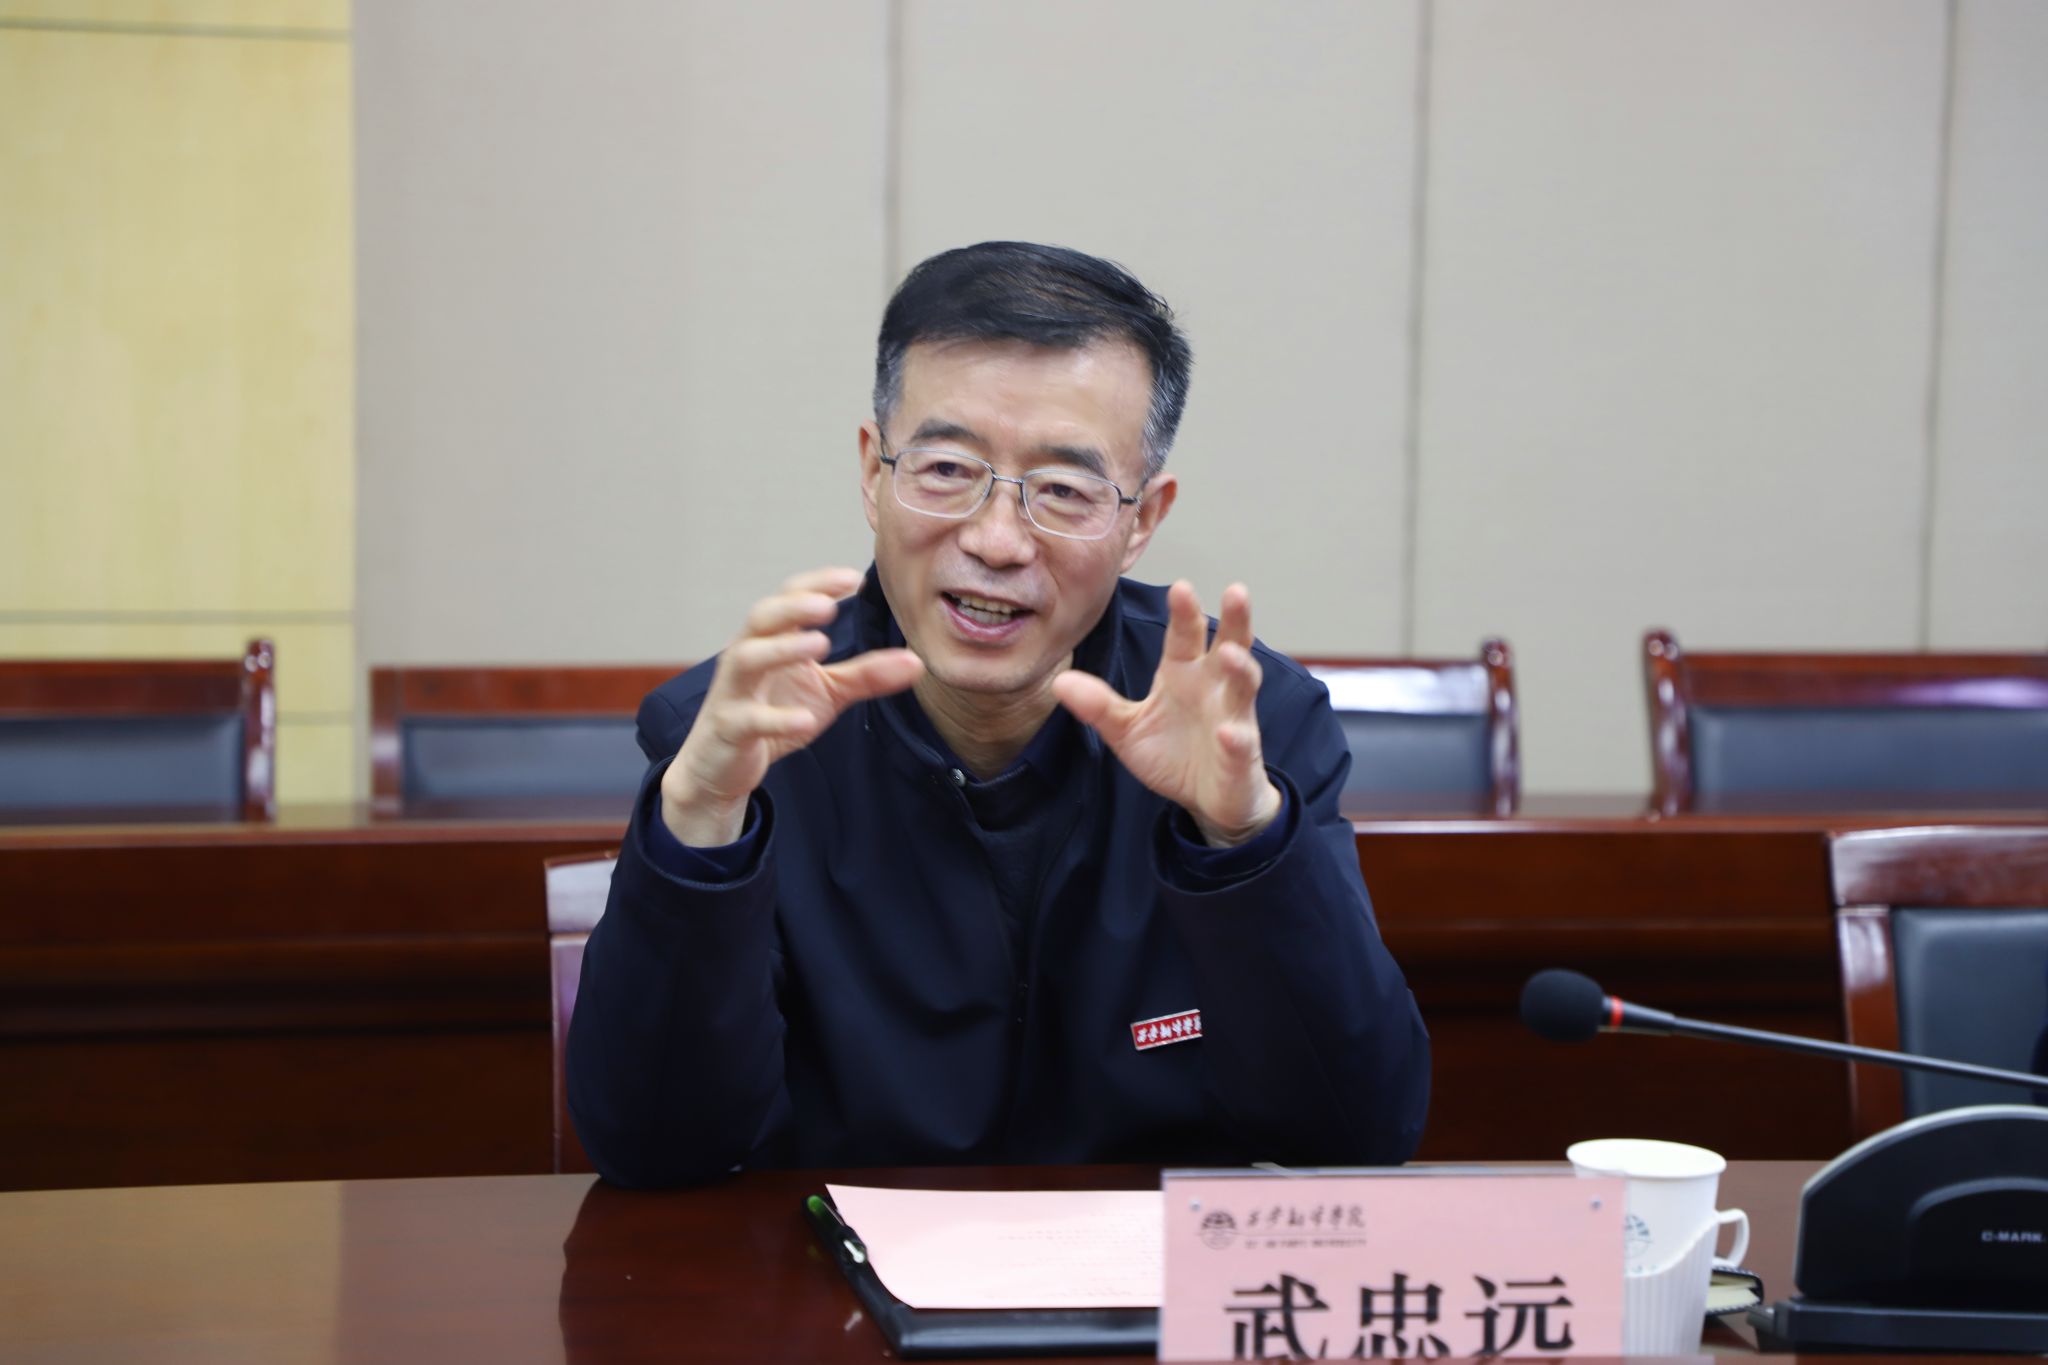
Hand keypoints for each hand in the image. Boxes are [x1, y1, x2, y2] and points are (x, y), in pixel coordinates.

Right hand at [661, 567, 922, 845]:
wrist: (724, 764)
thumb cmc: (776, 711)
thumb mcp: (828, 692)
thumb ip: (868, 675)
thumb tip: (917, 662)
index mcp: (770, 638)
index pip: (788, 597)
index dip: (817, 585)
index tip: (853, 579)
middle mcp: (746, 655)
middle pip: (761, 617)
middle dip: (793, 606)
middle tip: (828, 606)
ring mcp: (734, 691)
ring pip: (747, 659)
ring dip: (782, 649)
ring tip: (820, 646)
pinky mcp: (729, 728)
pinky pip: (749, 719)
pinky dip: (777, 718)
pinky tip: (805, 720)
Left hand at [1052, 580, 1281, 847]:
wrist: (1206, 799)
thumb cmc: (1172, 753)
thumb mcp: (1127, 728)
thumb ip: (1099, 705)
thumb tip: (1059, 682)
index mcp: (1185, 673)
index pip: (1185, 636)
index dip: (1184, 612)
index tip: (1181, 587)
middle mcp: (1214, 688)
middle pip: (1231, 646)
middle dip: (1236, 621)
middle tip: (1236, 592)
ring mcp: (1233, 719)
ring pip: (1244, 687)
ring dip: (1241, 669)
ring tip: (1231, 655)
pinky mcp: (1241, 755)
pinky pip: (1241, 744)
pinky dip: (1237, 738)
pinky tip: (1229, 734)